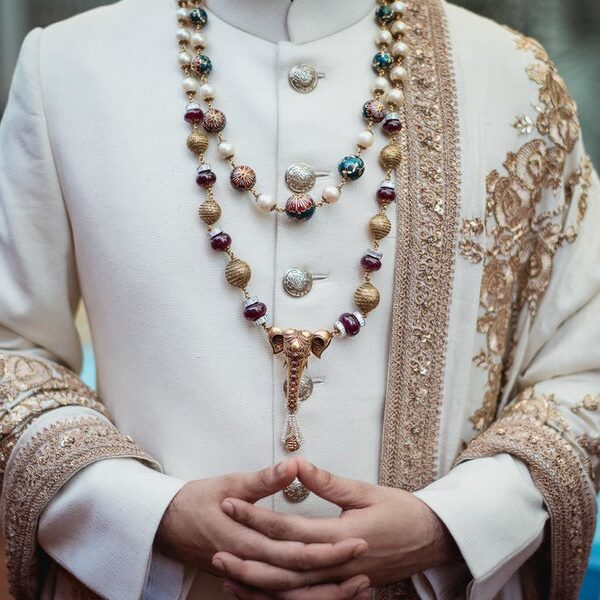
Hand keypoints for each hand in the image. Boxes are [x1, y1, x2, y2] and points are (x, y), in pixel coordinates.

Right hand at [154, 459, 369, 586]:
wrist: (164, 525)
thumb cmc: (196, 501)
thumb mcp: (228, 483)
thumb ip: (263, 479)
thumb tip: (294, 464)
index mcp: (244, 540)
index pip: (294, 551)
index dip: (328, 548)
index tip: (359, 539)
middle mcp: (246, 565)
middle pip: (297, 579)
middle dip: (333, 573)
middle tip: (365, 562)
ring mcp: (244, 578)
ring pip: (289, 597)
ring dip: (323, 595)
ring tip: (358, 587)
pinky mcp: (245, 581)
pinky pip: (277, 598)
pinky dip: (302, 599)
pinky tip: (326, 595)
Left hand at [213, 458, 459, 595]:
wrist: (432, 540)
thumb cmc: (401, 512)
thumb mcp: (366, 491)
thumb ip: (328, 483)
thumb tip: (298, 464)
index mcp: (341, 536)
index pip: (289, 528)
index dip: (257, 516)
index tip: (231, 504)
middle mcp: (337, 565)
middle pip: (284, 568)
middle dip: (248, 558)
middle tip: (215, 548)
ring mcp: (341, 582)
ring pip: (292, 592)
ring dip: (258, 585)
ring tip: (227, 575)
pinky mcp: (345, 589)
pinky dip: (280, 599)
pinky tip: (260, 592)